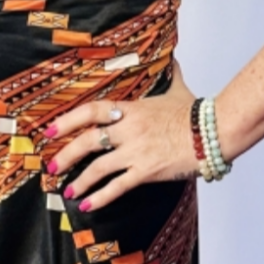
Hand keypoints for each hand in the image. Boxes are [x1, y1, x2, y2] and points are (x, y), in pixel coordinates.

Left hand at [43, 63, 198, 212]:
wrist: (214, 132)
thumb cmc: (196, 112)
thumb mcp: (178, 88)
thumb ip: (171, 74)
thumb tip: (173, 58)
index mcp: (132, 109)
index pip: (91, 111)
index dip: (67, 120)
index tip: (49, 130)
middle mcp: (129, 129)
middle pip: (87, 141)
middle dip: (66, 155)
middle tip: (51, 167)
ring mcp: (136, 152)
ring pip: (98, 167)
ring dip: (80, 181)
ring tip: (67, 191)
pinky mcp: (147, 171)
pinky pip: (118, 187)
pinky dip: (100, 197)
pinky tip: (87, 205)